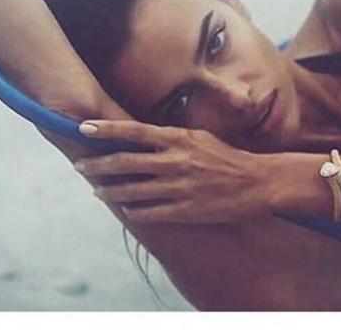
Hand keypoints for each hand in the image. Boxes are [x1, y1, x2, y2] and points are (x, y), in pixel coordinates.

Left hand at [74, 120, 276, 222]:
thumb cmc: (229, 158)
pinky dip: (133, 210)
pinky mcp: (185, 210)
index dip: (106, 129)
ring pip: (132, 190)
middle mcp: (177, 161)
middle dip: (97, 165)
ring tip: (97, 191)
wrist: (259, 182)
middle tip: (81, 166)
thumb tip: (142, 138)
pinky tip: (126, 209)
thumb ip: (172, 138)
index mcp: (181, 139)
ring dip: (110, 191)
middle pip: (125, 162)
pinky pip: (149, 212)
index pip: (135, 130)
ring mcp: (180, 187)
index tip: (82, 127)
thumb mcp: (202, 138)